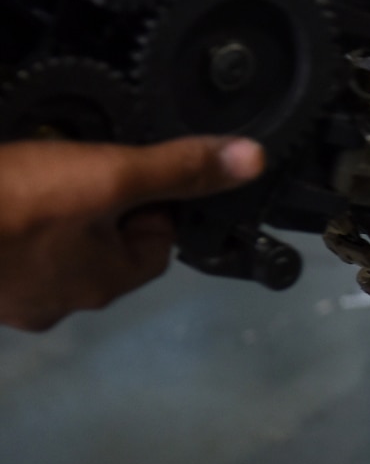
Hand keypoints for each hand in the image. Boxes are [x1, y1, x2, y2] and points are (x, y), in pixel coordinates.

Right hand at [0, 135, 264, 330]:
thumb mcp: (110, 174)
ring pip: (56, 244)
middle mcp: (57, 303)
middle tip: (80, 167)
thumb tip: (252, 160)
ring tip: (40, 174)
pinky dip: (16, 217)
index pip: (160, 244)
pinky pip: (13, 244)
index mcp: (101, 284)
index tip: (133, 172)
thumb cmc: (14, 204)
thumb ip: (179, 168)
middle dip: (102, 203)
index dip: (156, 202)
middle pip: (108, 245)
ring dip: (56, 209)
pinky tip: (7, 192)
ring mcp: (10, 296)